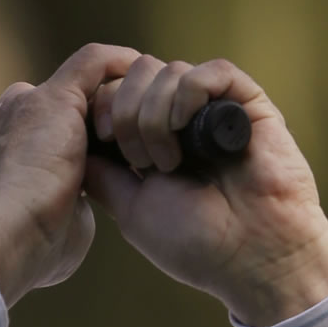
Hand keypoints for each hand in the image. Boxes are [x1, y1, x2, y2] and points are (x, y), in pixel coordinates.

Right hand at [0, 43, 140, 306]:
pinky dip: (120, 65)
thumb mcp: (49, 231)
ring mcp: (26, 107)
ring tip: (143, 114)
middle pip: (53, 109)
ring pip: (77, 87)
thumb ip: (63, 214)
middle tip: (124, 141)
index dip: (66, 149)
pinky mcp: (53, 97)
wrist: (7, 235)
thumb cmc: (27, 246)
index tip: (97, 167)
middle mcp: (5, 124)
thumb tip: (72, 219)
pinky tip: (142, 76)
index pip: (32, 139)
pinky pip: (92, 63)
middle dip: (88, 120)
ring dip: (110, 99)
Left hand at [87, 55, 327, 325]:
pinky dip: (189, 94)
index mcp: (150, 140)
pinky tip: (187, 129)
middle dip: (124, 111)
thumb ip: (102, 172)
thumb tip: (78, 144)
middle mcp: (181, 119)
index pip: (115, 93)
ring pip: (168, 71)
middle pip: (137, 74)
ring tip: (168, 162)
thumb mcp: (129, 206)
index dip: (101, 107)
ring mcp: (213, 110)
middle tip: (138, 160)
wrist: (249, 255)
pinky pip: (212, 71)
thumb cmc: (193, 240)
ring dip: (155, 115)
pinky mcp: (248, 104)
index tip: (101, 139)